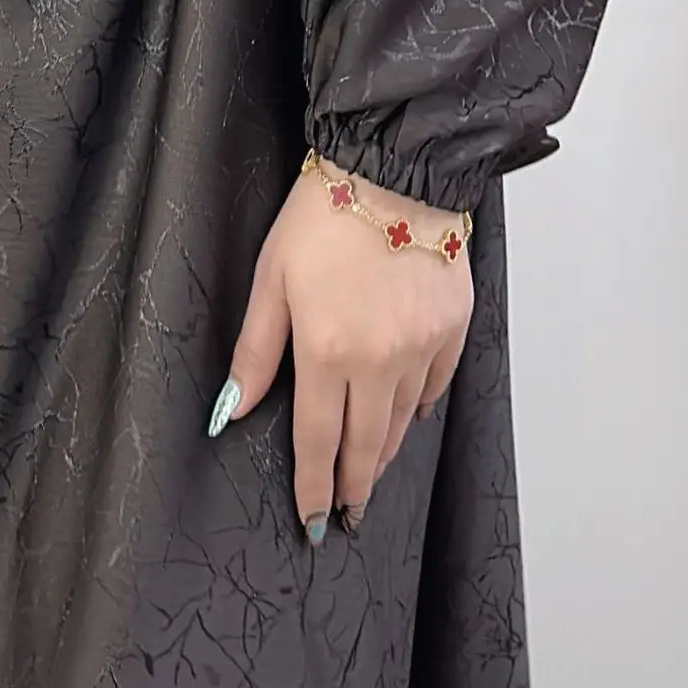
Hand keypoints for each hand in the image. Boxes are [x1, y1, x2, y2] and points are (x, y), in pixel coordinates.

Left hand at [210, 156, 474, 541]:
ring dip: (383, 450)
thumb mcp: (271, 279)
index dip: (315, 486)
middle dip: (354, 485)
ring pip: (403, 421)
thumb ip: (256, 352)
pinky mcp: (454, 327)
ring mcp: (424, 346)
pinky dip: (418, 405)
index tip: (315, 517)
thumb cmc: (322, 215)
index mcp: (328, 350)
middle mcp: (381, 359)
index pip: (319, 441)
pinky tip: (405, 413)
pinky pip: (436, 385)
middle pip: (367, 444)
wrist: (392, 169)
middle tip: (346, 512)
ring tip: (370, 470)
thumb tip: (234, 409)